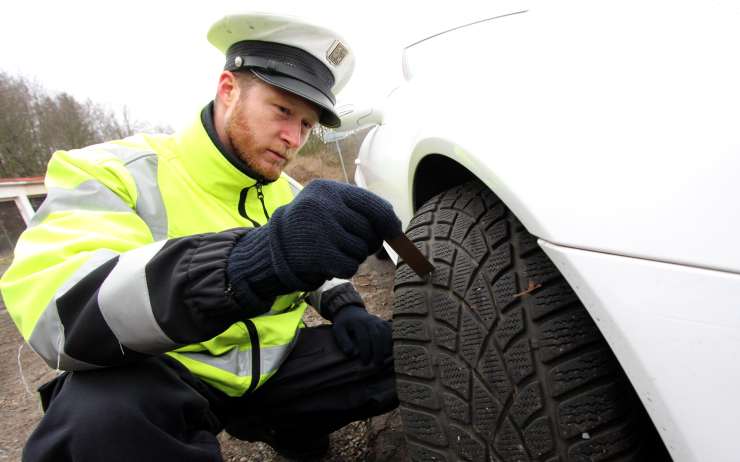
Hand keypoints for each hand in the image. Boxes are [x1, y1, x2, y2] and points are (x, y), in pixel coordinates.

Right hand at [227, 180, 401, 310]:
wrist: (275, 245)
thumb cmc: (312, 225)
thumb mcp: (330, 207)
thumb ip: (360, 211)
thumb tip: (396, 228)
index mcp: (329, 189)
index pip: (373, 205)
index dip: (389, 221)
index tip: (396, 232)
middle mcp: (323, 205)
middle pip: (370, 231)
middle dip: (368, 241)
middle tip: (352, 243)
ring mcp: (318, 229)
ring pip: (361, 250)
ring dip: (354, 256)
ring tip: (335, 250)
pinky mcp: (315, 254)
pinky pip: (350, 266)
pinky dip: (345, 268)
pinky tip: (331, 262)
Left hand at [332, 305, 391, 365]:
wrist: (351, 311)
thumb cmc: (344, 324)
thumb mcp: (338, 330)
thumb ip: (343, 340)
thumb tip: (350, 353)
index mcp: (358, 323)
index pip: (363, 338)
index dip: (365, 351)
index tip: (365, 363)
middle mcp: (370, 320)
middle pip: (377, 336)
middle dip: (378, 351)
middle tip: (377, 364)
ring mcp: (378, 321)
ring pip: (386, 333)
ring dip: (387, 346)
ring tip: (386, 359)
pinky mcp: (384, 322)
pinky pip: (391, 330)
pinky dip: (393, 339)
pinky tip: (393, 350)